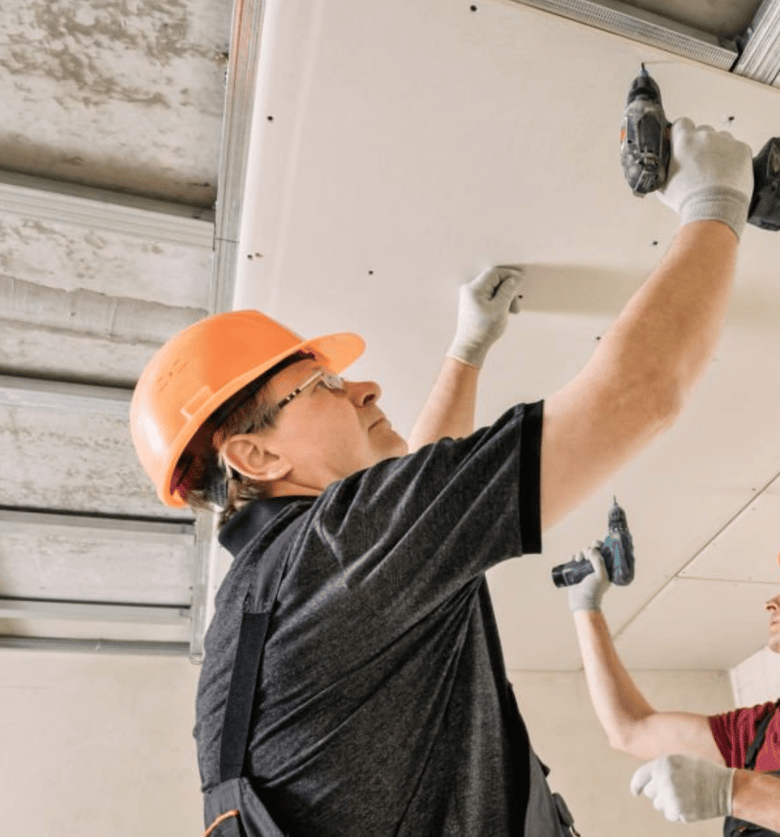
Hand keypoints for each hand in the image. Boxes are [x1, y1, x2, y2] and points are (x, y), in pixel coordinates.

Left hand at [447, 266, 522, 367]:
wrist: (470, 347)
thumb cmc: (483, 331)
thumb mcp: (500, 309)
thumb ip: (507, 291)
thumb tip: (514, 279)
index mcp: (474, 289)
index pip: (495, 273)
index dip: (510, 274)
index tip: (522, 279)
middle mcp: (470, 290)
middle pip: (495, 280)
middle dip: (508, 290)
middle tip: (516, 303)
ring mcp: (471, 296)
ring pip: (493, 289)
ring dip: (505, 297)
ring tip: (512, 310)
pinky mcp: (473, 302)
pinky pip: (489, 296)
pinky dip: (499, 301)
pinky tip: (505, 311)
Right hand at [567, 541, 609, 612]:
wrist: (582, 602)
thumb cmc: (594, 591)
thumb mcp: (600, 576)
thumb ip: (598, 561)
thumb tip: (591, 549)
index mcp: (606, 568)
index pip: (606, 552)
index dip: (601, 546)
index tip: (595, 544)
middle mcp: (597, 567)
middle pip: (593, 551)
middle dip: (588, 550)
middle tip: (586, 555)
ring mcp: (586, 569)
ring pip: (583, 554)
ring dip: (580, 553)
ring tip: (578, 560)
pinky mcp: (577, 571)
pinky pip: (574, 559)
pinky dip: (573, 557)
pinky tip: (572, 560)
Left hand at [630, 754, 734, 822]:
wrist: (726, 788)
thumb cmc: (702, 772)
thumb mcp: (679, 760)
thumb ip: (662, 768)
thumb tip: (646, 782)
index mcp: (662, 764)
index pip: (640, 776)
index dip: (636, 785)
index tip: (636, 792)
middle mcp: (663, 780)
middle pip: (651, 793)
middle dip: (659, 792)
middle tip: (676, 789)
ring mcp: (671, 797)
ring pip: (659, 805)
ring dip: (668, 802)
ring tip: (685, 796)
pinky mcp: (679, 812)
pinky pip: (670, 815)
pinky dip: (676, 812)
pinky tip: (689, 805)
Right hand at [658, 117, 752, 238]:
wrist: (714, 209)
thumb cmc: (688, 200)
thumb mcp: (663, 185)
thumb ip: (663, 167)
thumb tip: (660, 163)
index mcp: (684, 142)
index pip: (681, 123)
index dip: (681, 133)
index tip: (681, 142)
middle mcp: (705, 136)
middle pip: (702, 131)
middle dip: (700, 143)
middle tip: (698, 163)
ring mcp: (726, 141)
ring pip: (720, 139)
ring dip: (717, 149)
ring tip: (714, 170)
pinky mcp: (742, 149)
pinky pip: (736, 148)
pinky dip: (732, 158)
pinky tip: (726, 173)